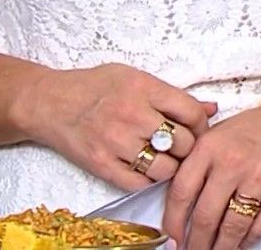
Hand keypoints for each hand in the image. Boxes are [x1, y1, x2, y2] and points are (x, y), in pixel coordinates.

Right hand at [21, 64, 218, 193]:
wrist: (48, 103)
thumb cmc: (92, 87)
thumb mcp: (132, 77)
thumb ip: (171, 94)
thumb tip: (211, 108)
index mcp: (142, 87)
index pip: (192, 113)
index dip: (201, 125)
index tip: (195, 129)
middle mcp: (131, 114)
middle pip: (184, 143)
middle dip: (186, 147)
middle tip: (177, 146)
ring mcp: (116, 142)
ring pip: (167, 169)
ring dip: (169, 166)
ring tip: (159, 157)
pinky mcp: (103, 165)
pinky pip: (141, 183)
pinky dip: (146, 179)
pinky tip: (141, 166)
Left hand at [161, 105, 260, 249]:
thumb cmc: (248, 132)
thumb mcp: (211, 136)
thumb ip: (192, 165)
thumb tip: (174, 205)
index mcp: (208, 148)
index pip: (181, 192)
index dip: (173, 221)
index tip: (172, 237)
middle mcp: (232, 163)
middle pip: (206, 215)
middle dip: (197, 242)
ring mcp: (259, 178)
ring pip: (233, 226)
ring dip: (222, 247)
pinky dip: (248, 241)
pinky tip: (240, 243)